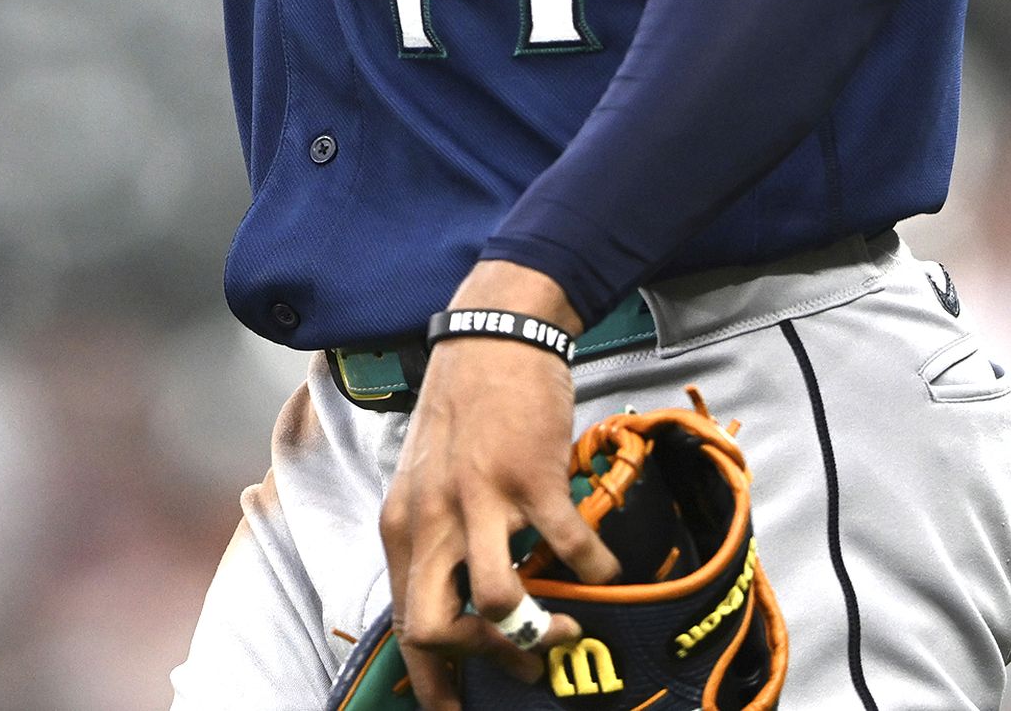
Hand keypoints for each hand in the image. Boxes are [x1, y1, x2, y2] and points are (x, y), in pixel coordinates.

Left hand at [379, 263, 620, 710]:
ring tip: (563, 625)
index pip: (406, 623)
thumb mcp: (426, 478)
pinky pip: (570, 549)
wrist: (497, 334)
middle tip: (518, 665)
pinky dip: (596, 572)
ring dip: (535, 630)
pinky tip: (608, 570)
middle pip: (434, 628)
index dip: (432, 682)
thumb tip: (453, 601)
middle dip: (480, 662)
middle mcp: (433, 518)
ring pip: (496, 603)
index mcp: (403, 523)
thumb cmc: (465, 408)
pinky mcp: (534, 477)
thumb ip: (433, 536)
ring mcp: (483, 499)